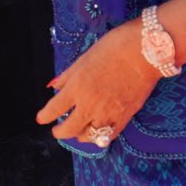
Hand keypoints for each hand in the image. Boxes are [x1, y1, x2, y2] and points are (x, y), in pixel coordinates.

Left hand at [36, 20, 160, 144]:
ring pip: (90, 136)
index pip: (54, 109)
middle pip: (69, 130)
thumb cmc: (112, 49)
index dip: (45, 116)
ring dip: (81, 136)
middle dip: (60, 132)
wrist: (143, 52)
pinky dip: (101, 136)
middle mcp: (90, 105)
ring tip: (78, 132)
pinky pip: (110, 135)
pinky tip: (98, 132)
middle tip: (57, 131)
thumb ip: (67, 77)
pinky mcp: (126, 117)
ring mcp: (109, 113)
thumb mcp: (82, 60)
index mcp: (76, 88)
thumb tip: (53, 87)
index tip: (41, 119)